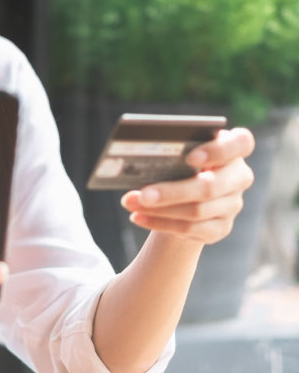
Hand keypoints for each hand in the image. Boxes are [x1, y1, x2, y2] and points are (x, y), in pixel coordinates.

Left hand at [121, 128, 254, 243]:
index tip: (189, 158)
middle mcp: (239, 177)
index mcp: (234, 149)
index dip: (217, 151)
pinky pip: (189, 229)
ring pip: (196, 211)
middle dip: (172, 192)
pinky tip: (138, 217)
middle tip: (143, 194)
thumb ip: (173, 153)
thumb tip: (138, 159)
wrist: (184, 197)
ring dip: (159, 210)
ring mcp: (232, 205)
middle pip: (210, 187)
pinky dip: (159, 223)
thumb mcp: (180, 154)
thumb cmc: (181, 165)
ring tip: (131, 203)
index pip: (241, 144)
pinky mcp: (220, 228)